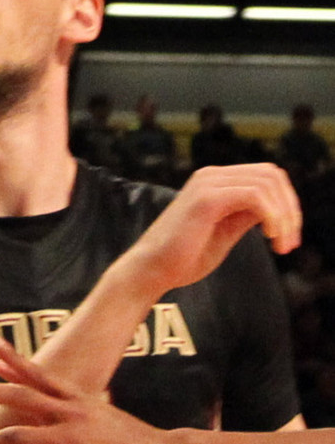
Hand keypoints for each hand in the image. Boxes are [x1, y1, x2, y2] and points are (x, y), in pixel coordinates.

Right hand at [0, 338, 179, 443]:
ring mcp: (79, 402)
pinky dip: (28, 368)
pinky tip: (7, 363)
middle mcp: (71, 414)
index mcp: (70, 443)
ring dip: (9, 358)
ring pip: (37, 376)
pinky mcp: (84, 398)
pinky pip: (51, 378)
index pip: (18, 440)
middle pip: (21, 396)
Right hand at [122, 163, 300, 301]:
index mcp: (215, 181)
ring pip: (267, 183)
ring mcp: (208, 183)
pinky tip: (270, 238)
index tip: (289, 238)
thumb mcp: (226, 231)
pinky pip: (254, 196)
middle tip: (289, 243)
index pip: (266, 177)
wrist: (152, 269)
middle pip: (271, 175)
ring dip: (284, 217)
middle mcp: (211, 175)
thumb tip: (275, 209)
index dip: (287, 204)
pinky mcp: (207, 198)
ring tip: (282, 246)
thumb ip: (246, 215)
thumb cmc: (185, 255)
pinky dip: (273, 217)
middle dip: (290, 209)